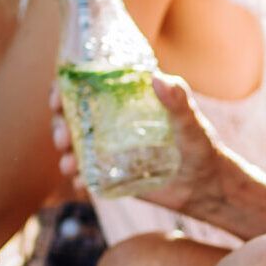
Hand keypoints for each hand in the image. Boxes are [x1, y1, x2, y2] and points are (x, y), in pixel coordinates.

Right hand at [51, 71, 229, 216]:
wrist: (209, 188)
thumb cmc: (203, 148)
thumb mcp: (192, 124)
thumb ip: (178, 102)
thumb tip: (157, 78)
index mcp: (129, 102)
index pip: (90, 88)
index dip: (66, 89)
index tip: (57, 96)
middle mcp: (116, 123)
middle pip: (75, 118)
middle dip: (60, 125)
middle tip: (62, 136)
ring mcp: (113, 150)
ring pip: (77, 147)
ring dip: (65, 153)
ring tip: (68, 165)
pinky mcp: (115, 175)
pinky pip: (89, 175)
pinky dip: (79, 178)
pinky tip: (80, 183)